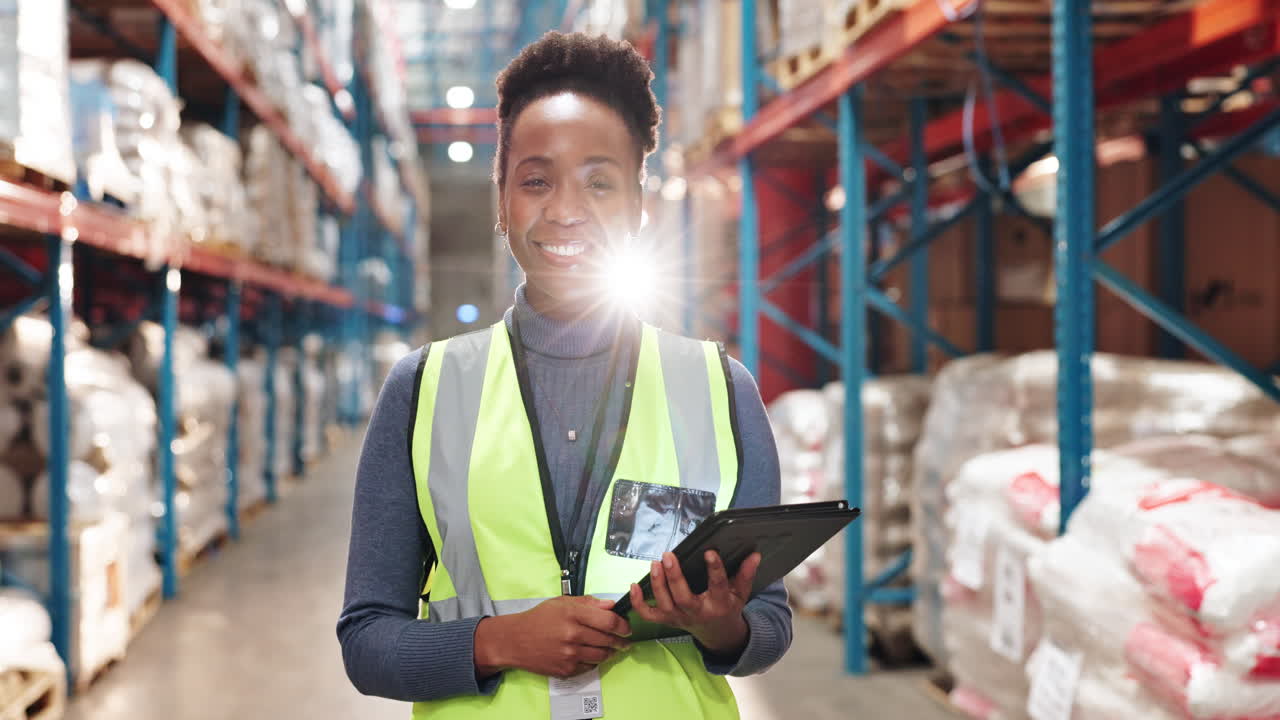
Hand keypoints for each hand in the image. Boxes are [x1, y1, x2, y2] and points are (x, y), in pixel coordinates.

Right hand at [474, 596, 631, 678]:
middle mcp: (572, 635)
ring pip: (602, 655)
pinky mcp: (566, 669)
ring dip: (610, 652)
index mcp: (572, 614)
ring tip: (611, 648)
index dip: (623, 625)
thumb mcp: (561, 602)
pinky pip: (590, 666)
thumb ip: (588, 603)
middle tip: (624, 641)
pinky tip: (591, 655)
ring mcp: (569, 654)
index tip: (627, 627)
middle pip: (608, 640)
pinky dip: (594, 661)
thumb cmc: (538, 619)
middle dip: (621, 641)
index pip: (609, 621)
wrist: (515, 640)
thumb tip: (611, 605)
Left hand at [628, 550, 760, 655]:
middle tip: (668, 555)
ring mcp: (679, 618)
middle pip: (683, 598)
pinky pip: (649, 615)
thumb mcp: (741, 593)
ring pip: (665, 605)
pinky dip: (638, 603)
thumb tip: (754, 554)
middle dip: (674, 577)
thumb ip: (746, 574)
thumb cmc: (728, 607)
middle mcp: (697, 613)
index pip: (718, 586)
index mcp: (719, 604)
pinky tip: (633, 585)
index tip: (709, 552)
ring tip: (655, 563)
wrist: (717, 634)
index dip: (714, 570)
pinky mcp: (667, 620)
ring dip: (657, 584)